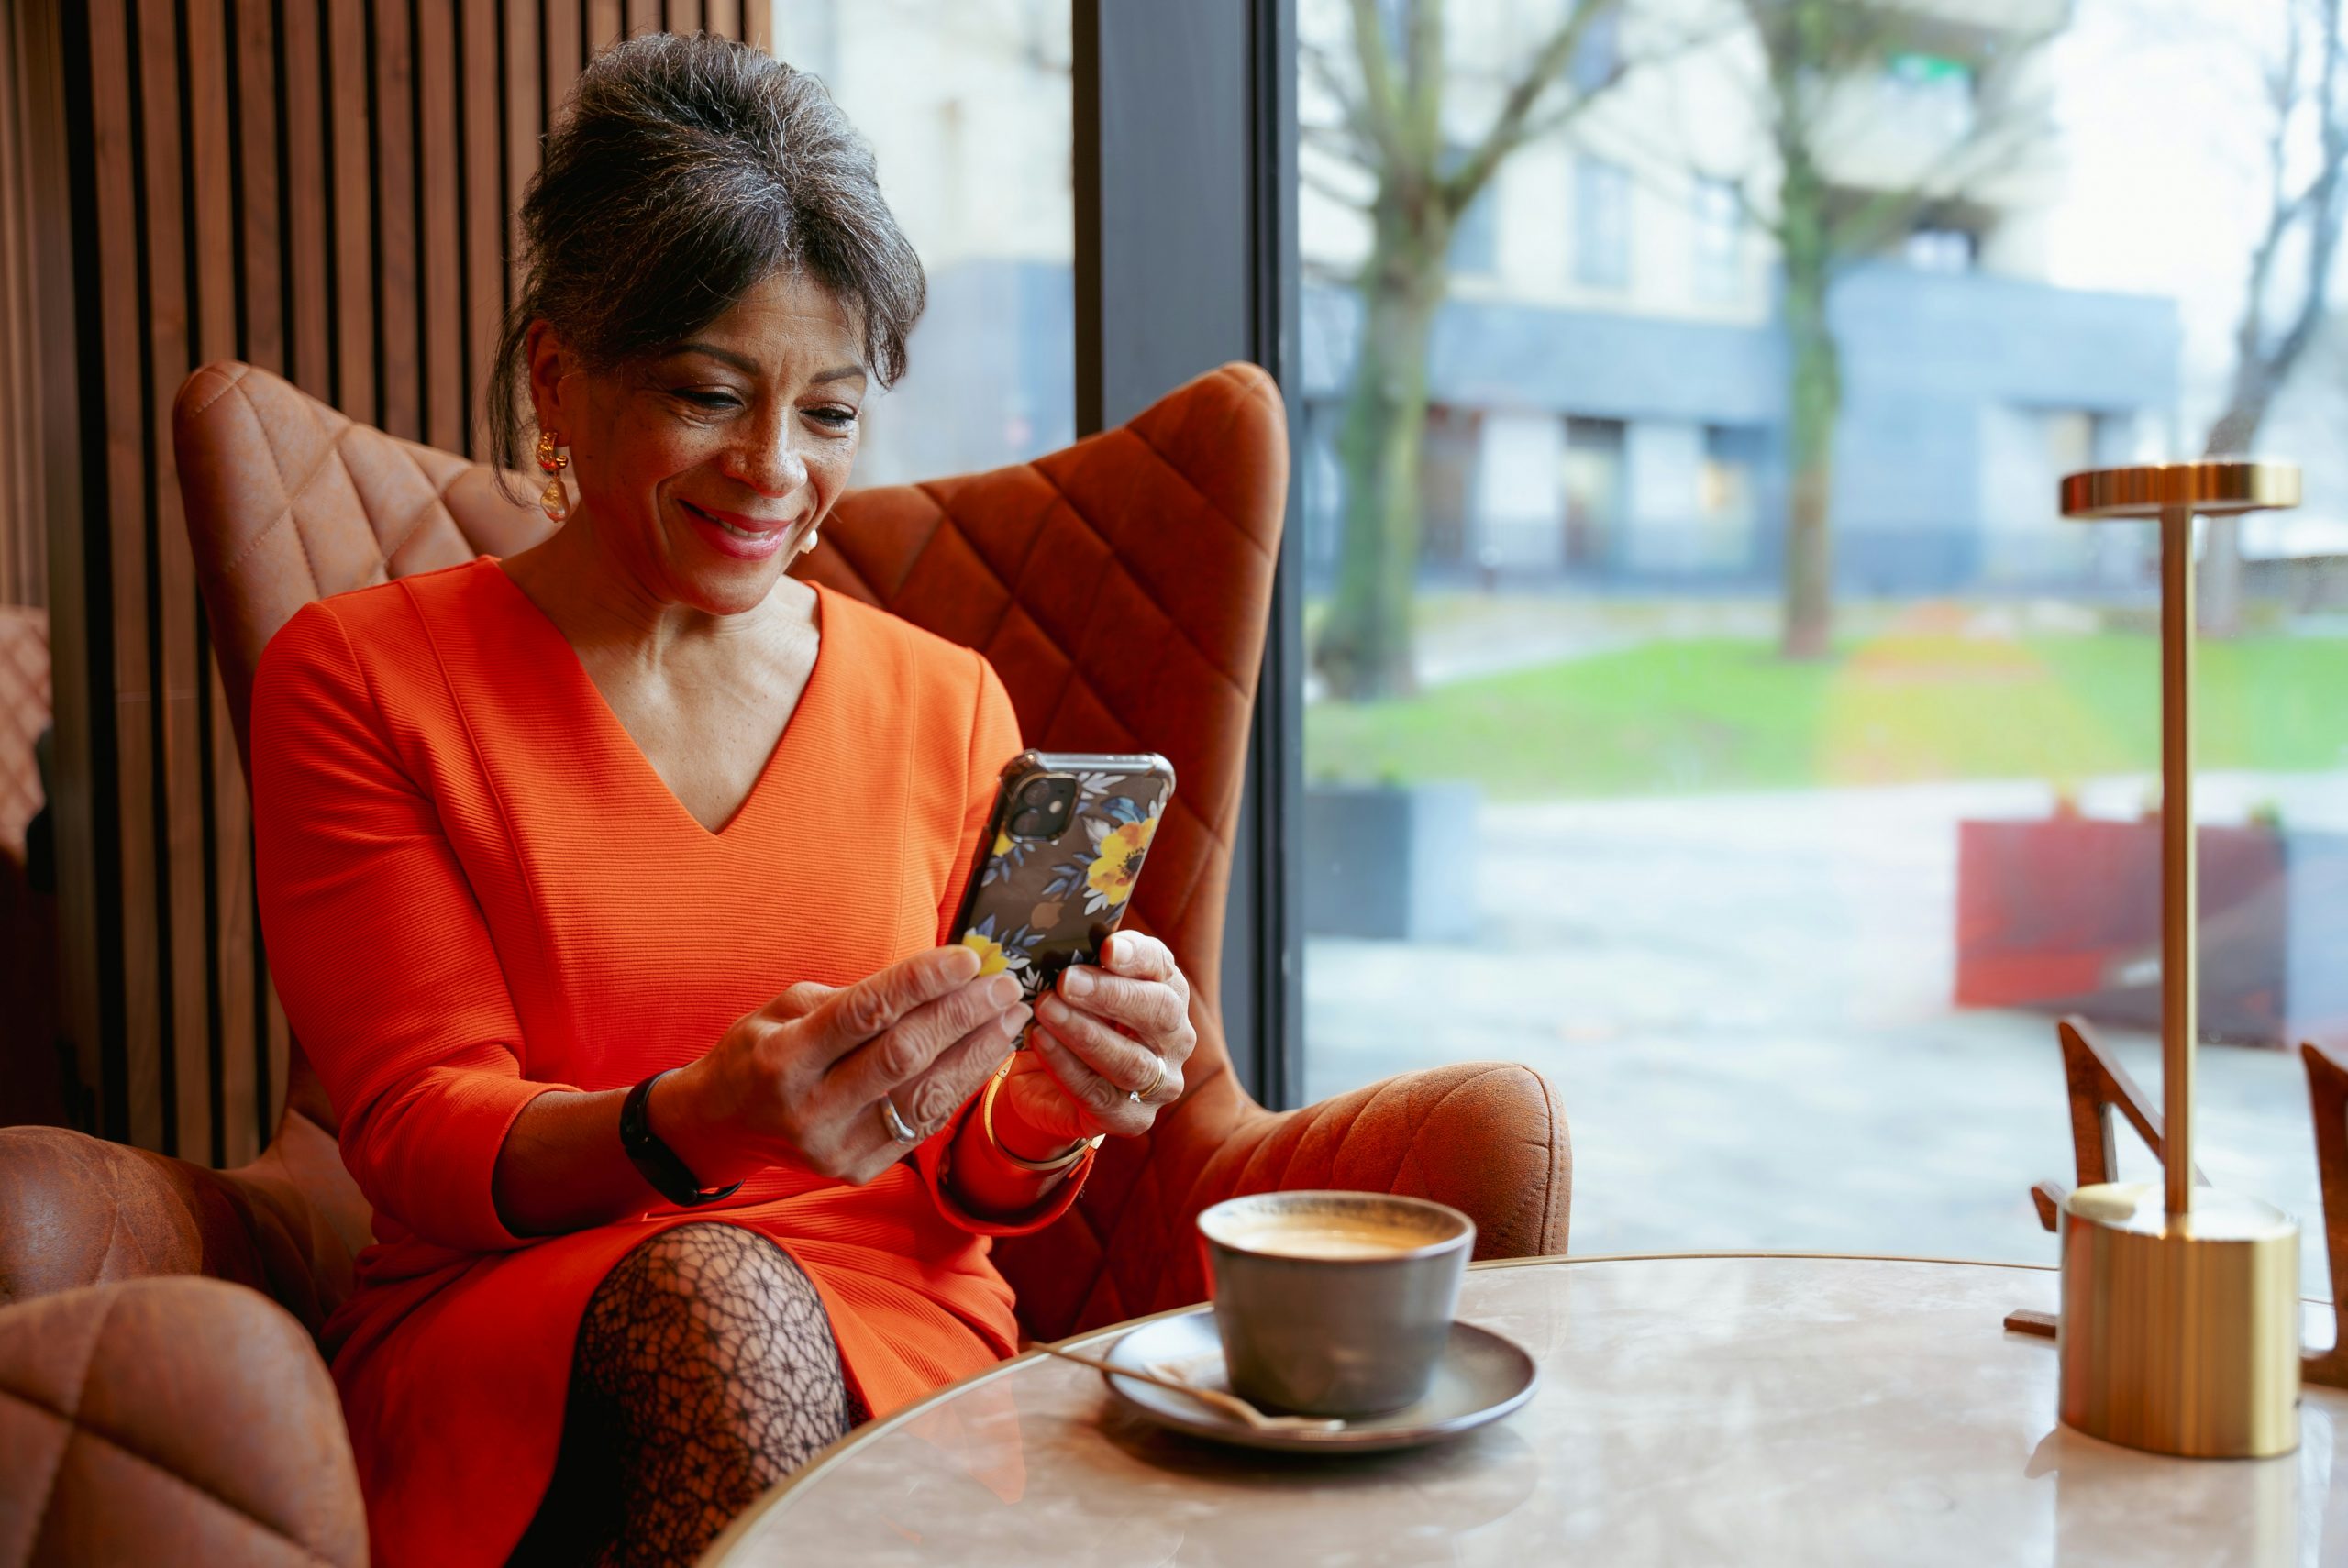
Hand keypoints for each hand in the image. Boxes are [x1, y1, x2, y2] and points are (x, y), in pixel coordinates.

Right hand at [659, 945, 1030, 1186]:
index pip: (865, 1014)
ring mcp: (835, 1148)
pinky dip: (961, 1085)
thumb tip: (937, 978)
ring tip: (1010, 1016)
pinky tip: (987, 1053)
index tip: (967, 957)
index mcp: (784, 1058)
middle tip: (1003, 983)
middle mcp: (809, 1109)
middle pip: (903, 1055)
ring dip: (976, 1052)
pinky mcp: (858, 1171)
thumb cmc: (760, 1052)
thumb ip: (854, 999)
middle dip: (962, 1014)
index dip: (921, 982)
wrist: (723, 1126)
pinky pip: (923, 1123)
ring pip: (924, 1095)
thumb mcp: (786, 1009)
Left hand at [996, 931, 1195, 1149]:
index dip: (1136, 956)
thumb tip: (1059, 939)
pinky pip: (1101, 1094)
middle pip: (1159, 1013)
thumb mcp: (1076, 988)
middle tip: (1066, 980)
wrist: (1049, 1086)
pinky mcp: (1132, 1118)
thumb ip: (1081, 964)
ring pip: (1132, 1060)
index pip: (1161, 966)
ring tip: (1047, 1011)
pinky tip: (1041, 1042)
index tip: (1106, 947)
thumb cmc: (1071, 1022)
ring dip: (1085, 1034)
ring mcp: (1160, 1082)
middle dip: (1111, 995)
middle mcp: (1174, 1037)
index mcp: (1166, 992)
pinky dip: (1067, 1066)